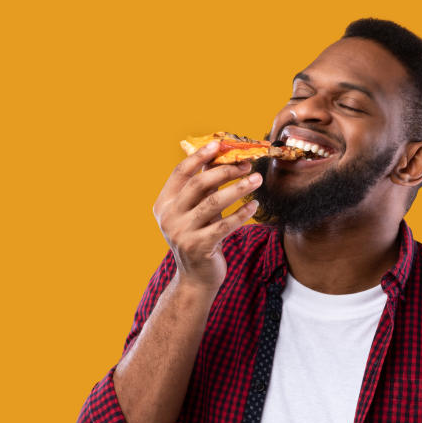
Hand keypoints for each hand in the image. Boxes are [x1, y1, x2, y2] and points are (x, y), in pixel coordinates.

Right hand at [152, 141, 262, 292]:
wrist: (196, 278)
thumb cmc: (199, 239)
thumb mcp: (195, 212)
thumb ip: (202, 187)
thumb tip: (218, 156)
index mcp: (164, 203)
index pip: (180, 172)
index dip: (200, 156)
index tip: (220, 144)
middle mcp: (168, 216)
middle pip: (198, 184)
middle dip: (226, 170)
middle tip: (247, 164)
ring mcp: (181, 233)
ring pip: (214, 202)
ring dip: (239, 188)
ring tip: (257, 180)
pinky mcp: (198, 247)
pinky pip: (224, 225)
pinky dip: (242, 213)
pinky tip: (255, 206)